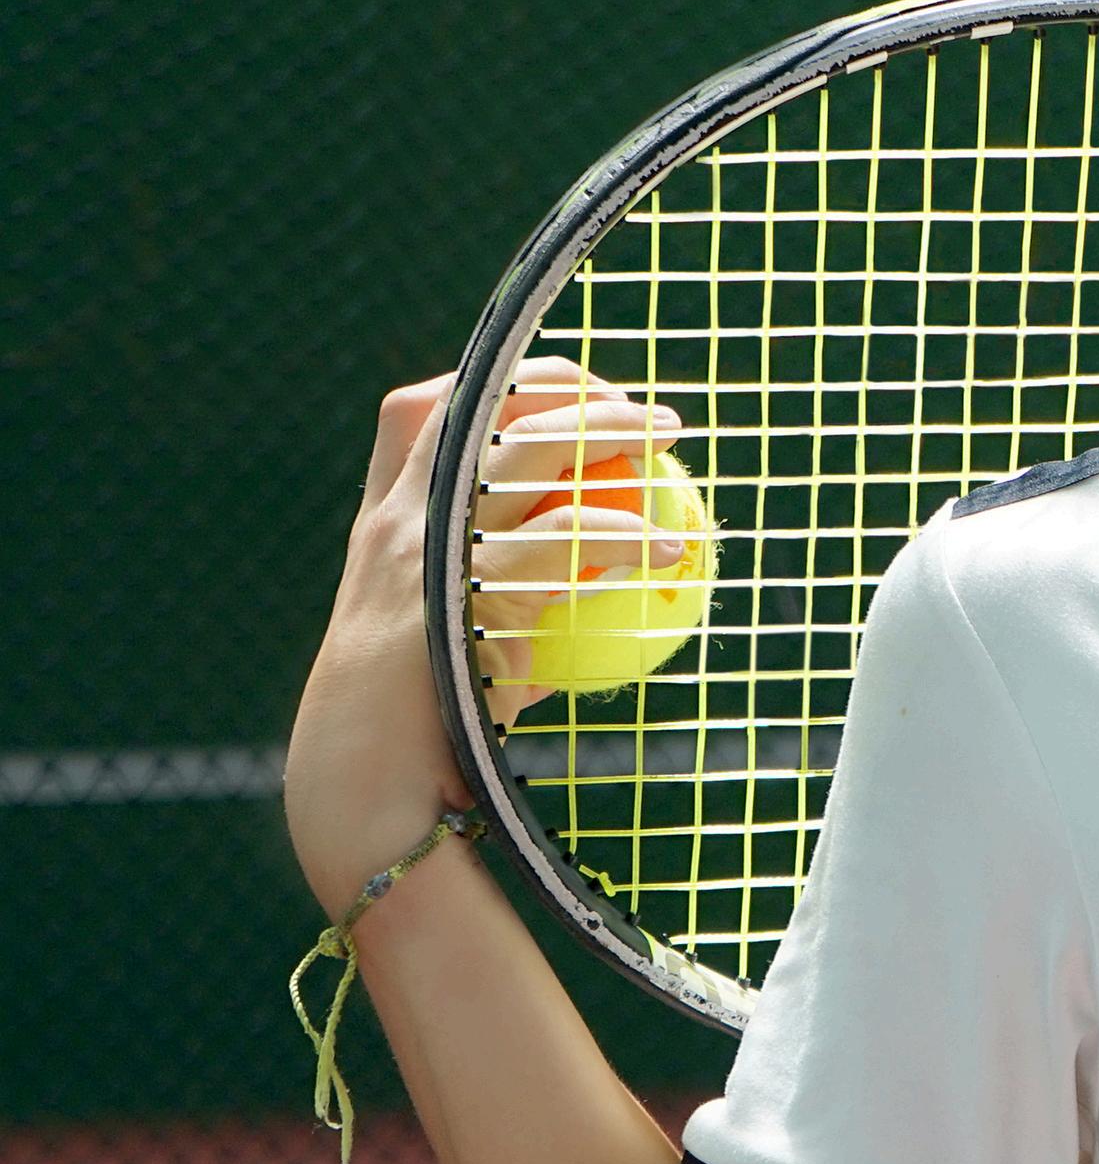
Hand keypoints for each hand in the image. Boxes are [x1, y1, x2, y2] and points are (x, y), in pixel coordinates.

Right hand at [285, 363, 684, 912]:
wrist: (363, 782)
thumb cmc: (423, 724)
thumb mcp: (461, 645)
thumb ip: (513, 599)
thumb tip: (604, 584)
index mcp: (387, 521)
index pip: (425, 411)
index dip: (495, 381)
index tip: (573, 391)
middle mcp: (397, 519)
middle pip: (484, 408)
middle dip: (569, 388)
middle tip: (649, 414)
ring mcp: (420, 547)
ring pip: (526, 451)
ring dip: (608, 435)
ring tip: (671, 445)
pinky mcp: (457, 588)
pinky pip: (559, 541)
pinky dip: (622, 535)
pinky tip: (668, 550)